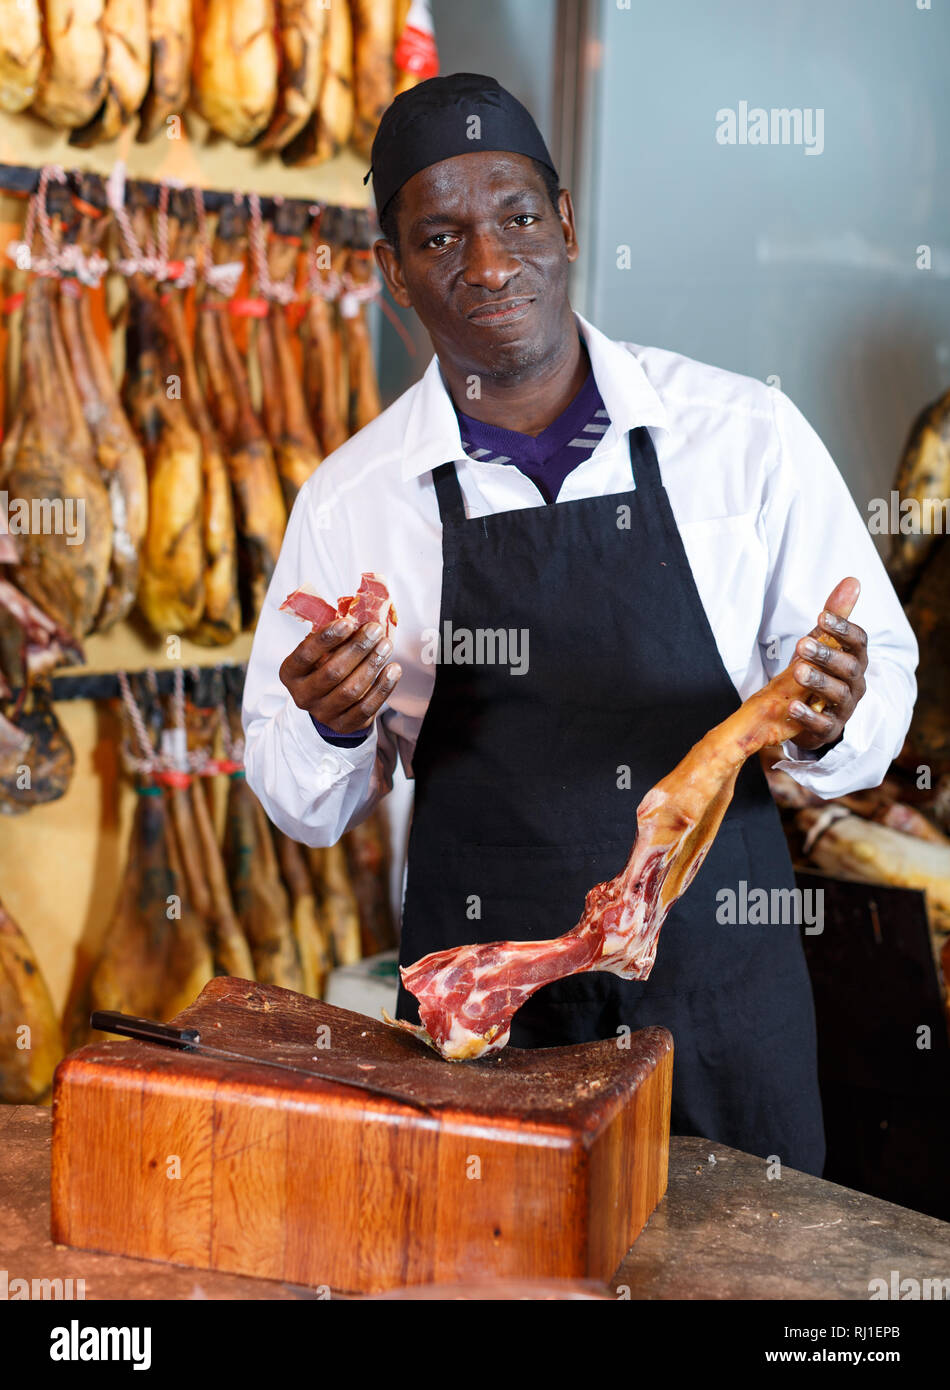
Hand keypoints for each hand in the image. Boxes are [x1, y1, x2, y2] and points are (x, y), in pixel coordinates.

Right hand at [279, 614, 401, 734]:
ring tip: (386, 646)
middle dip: (357, 648)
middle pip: (332, 672)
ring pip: (351, 690)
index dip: (327, 638)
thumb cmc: (325, 667)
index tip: (348, 622)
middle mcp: (302, 696)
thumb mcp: (320, 652)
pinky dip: (383, 687)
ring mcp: (323, 714)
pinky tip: (393, 669)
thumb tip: (359, 615)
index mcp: (291, 673)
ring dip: (372, 665)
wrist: (329, 705)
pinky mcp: (344, 726)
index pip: (305, 654)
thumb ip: (333, 637)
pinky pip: (367, 707)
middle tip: (375, 630)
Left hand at [788, 576, 866, 751]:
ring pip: (837, 694)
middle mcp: (855, 683)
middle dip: (826, 655)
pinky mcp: (829, 730)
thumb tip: (852, 580)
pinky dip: (808, 716)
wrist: (812, 713)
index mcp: (856, 659)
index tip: (820, 616)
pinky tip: (792, 706)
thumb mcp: (824, 642)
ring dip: (818, 682)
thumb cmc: (820, 671)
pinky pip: (822, 723)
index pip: (858, 642)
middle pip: (848, 668)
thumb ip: (835, 615)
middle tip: (801, 644)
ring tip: (798, 671)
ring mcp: (844, 708)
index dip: (843, 628)